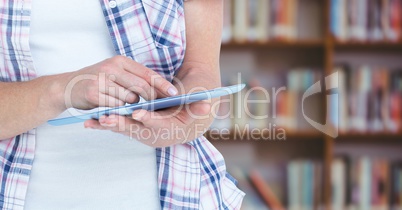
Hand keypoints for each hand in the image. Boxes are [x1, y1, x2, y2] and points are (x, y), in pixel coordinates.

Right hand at [61, 56, 177, 109]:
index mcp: (120, 61)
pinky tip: (114, 108)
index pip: (147, 73)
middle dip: (152, 98)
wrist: (68, 86)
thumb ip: (133, 79)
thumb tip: (158, 90)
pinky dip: (118, 110)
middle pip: (141, 86)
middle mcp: (111, 67)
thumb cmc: (97, 81)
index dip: (162, 84)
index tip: (174, 93)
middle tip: (159, 106)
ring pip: (129, 98)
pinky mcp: (92, 92)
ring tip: (128, 105)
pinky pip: (115, 106)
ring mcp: (101, 79)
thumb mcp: (116, 74)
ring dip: (132, 105)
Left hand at [83, 100, 210, 146]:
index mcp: (173, 129)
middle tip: (107, 119)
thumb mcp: (198, 102)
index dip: (149, 119)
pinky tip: (89, 122)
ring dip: (109, 125)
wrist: (190, 113)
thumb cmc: (194, 103)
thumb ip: (199, 104)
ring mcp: (145, 133)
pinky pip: (120, 127)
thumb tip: (206, 104)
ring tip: (92, 121)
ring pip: (125, 130)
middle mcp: (157, 135)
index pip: (160, 126)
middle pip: (137, 130)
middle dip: (121, 124)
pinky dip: (106, 124)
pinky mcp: (136, 129)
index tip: (137, 113)